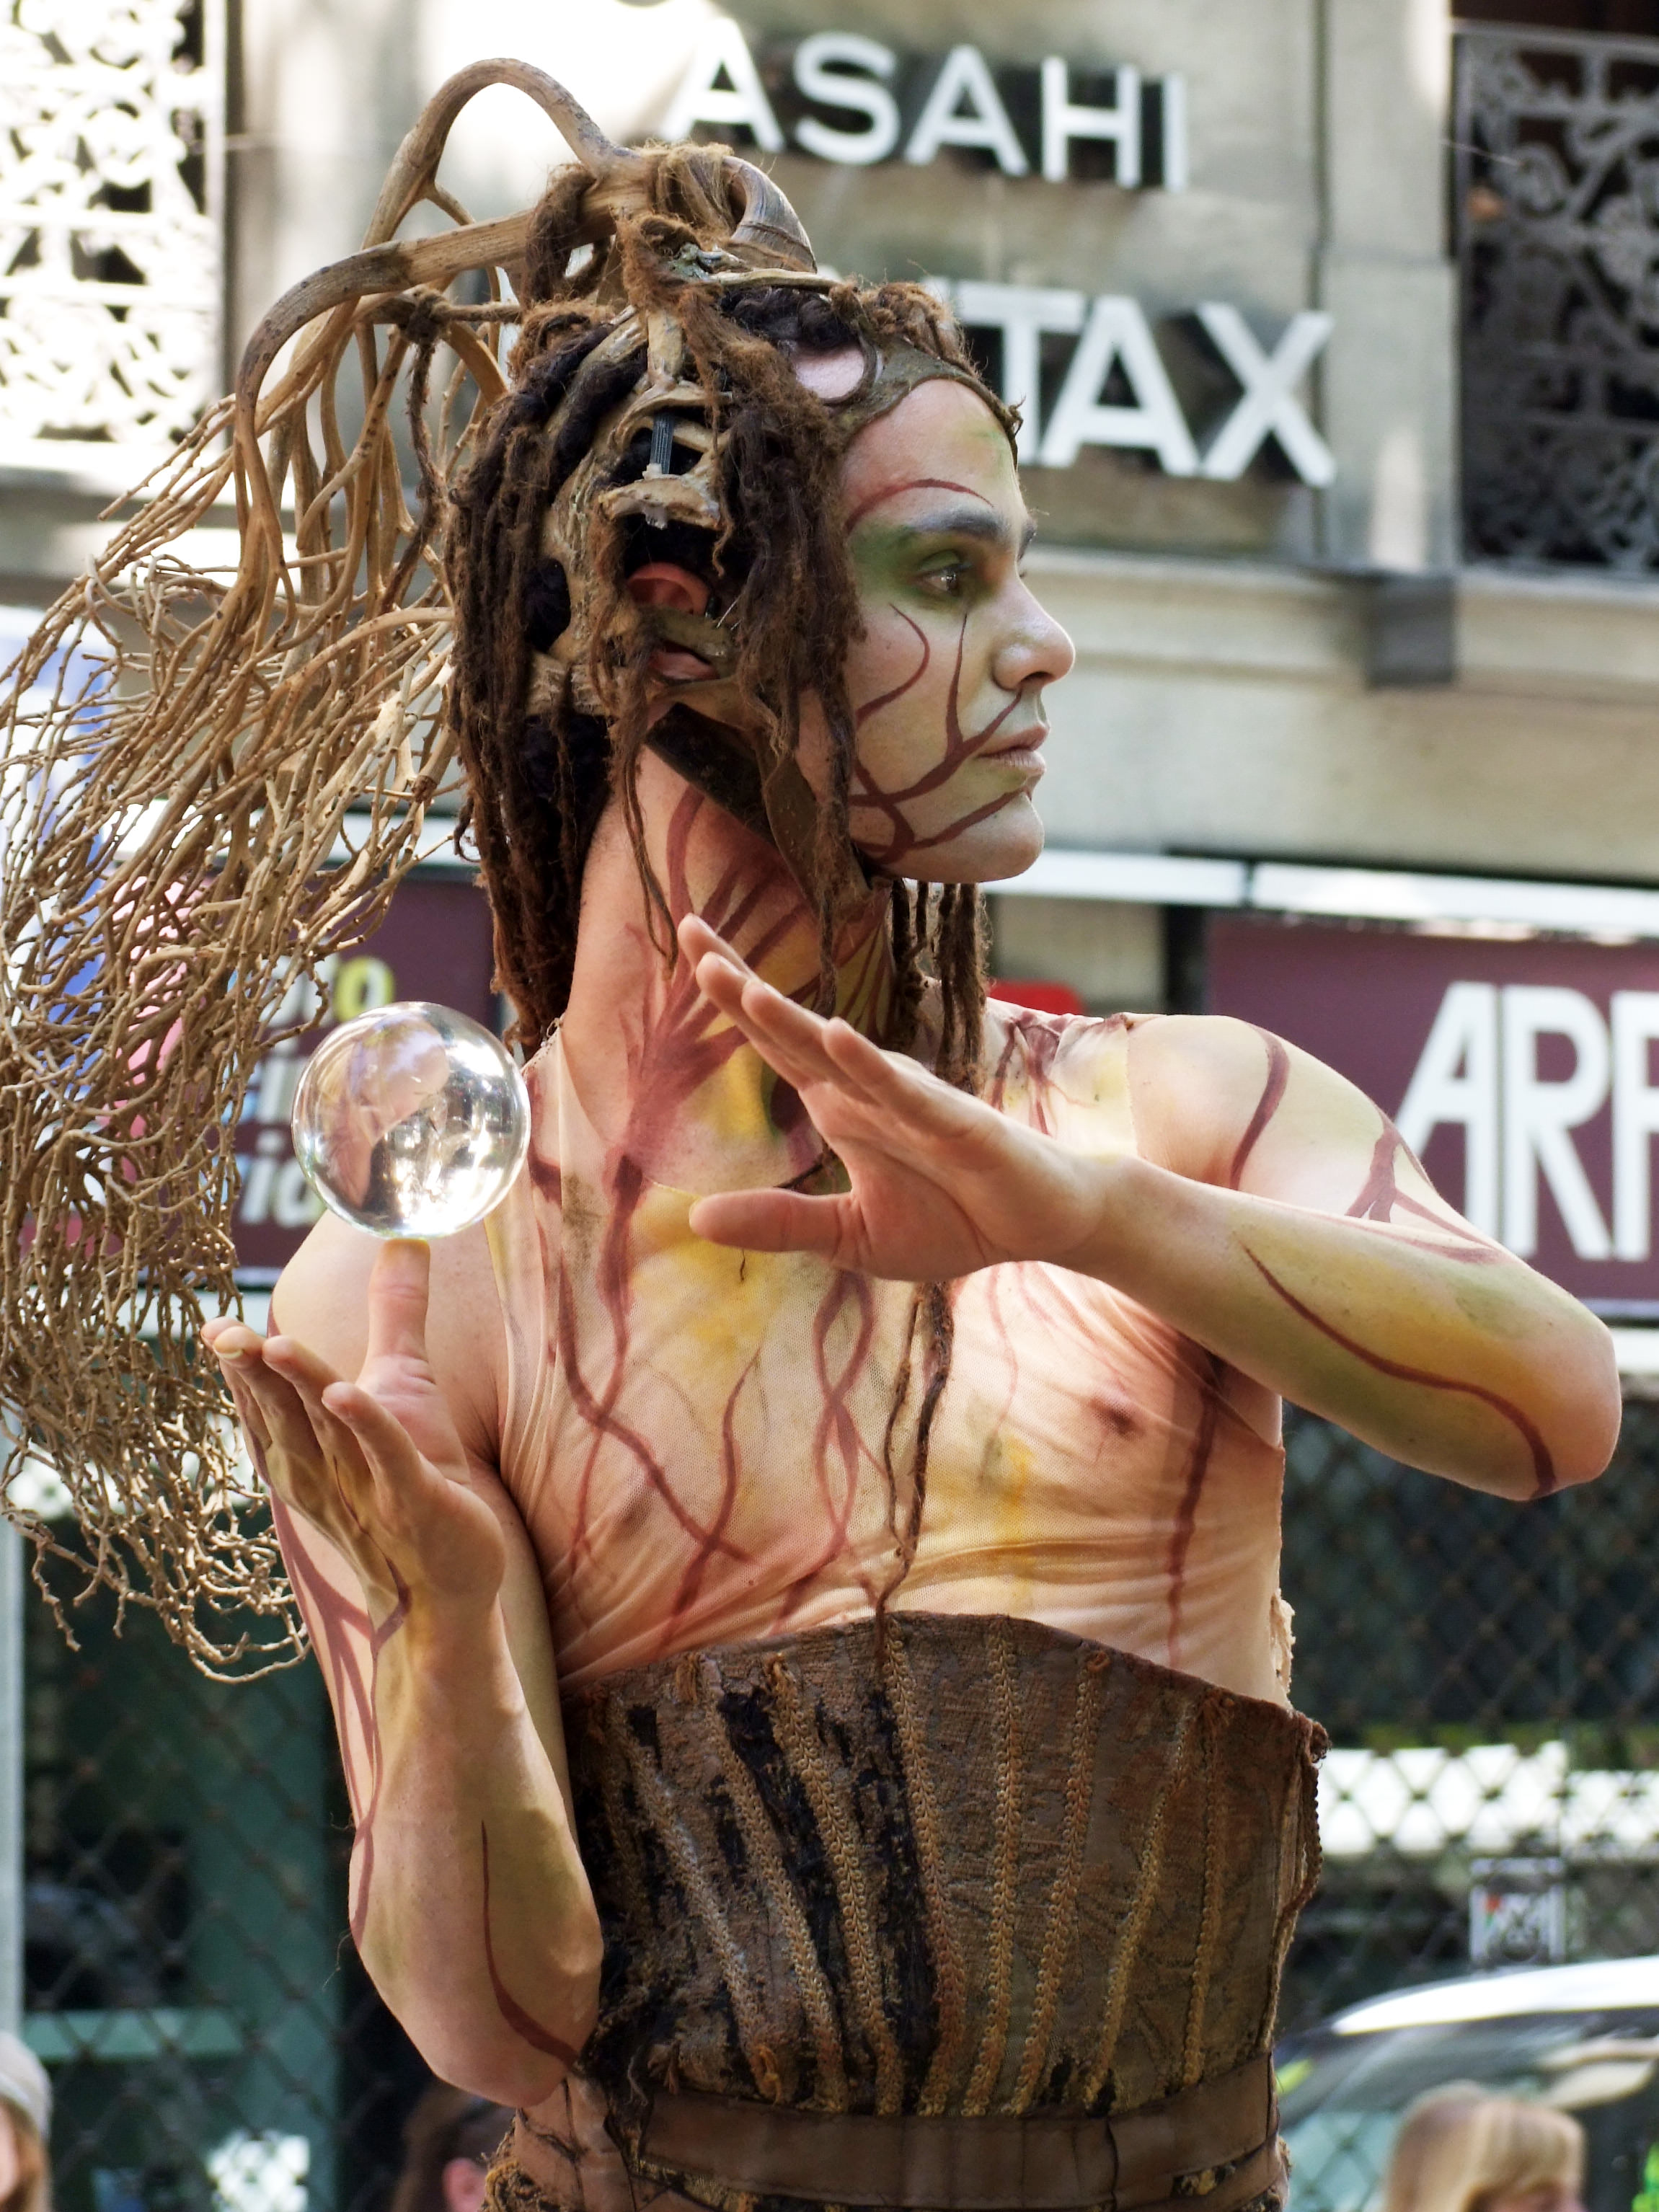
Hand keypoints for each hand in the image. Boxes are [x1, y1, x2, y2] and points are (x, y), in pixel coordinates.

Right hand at [204, 1239, 505, 1620]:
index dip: (240, 1366)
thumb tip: (404, 1236)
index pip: (266, 1400)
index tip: (214, 1326)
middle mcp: (324, 1468)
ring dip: (301, 1390)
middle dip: (253, 1373)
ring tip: (276, 1346)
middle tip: (224, 1332)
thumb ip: (395, 1312)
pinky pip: (387, 1459)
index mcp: (306, 1445)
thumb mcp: (401, 1383)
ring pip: (328, 1430)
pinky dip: (367, 1429)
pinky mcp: (415, 1500)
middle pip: (284, 1412)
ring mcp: (366, 1487)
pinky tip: (347, 1395)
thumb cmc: (416, 1478)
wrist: (448, 1581)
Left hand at [678, 914, 1108, 1279]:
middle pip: (794, 1030)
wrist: (1039, 1229)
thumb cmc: (951, 1221)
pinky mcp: (955, 1122)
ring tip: (742, 987)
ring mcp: (910, 1100)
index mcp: (838, 1104)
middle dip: (742, 985)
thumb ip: (780, 1223)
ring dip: (793, 1020)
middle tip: (691, 933)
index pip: (775, 1042)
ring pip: (841, 1052)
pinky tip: (839, 1037)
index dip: (733, 996)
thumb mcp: (850, 1236)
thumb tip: (696, 1218)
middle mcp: (867, 1088)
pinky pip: (907, 1090)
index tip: (689, 943)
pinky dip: (872, 1066)